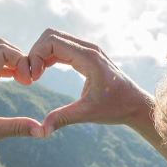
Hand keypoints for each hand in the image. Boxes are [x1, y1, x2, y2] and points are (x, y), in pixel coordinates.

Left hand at [0, 39, 44, 166]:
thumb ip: (17, 128)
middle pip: (0, 46)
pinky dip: (8, 67)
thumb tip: (43, 131)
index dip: (20, 60)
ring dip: (14, 61)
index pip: (1, 51)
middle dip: (19, 57)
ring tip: (26, 81)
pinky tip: (18, 81)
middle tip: (29, 79)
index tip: (29, 82)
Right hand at [21, 28, 154, 136]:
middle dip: (35, 52)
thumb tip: (41, 130)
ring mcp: (88, 50)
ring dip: (41, 54)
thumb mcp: (88, 114)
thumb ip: (63, 118)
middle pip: (51, 36)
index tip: (33, 78)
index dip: (36, 56)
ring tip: (35, 76)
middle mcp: (88, 49)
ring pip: (55, 39)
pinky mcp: (87, 55)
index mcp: (88, 58)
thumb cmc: (116, 108)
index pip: (52, 42)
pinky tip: (43, 72)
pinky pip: (62, 47)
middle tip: (31, 76)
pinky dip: (49, 56)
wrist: (135, 104)